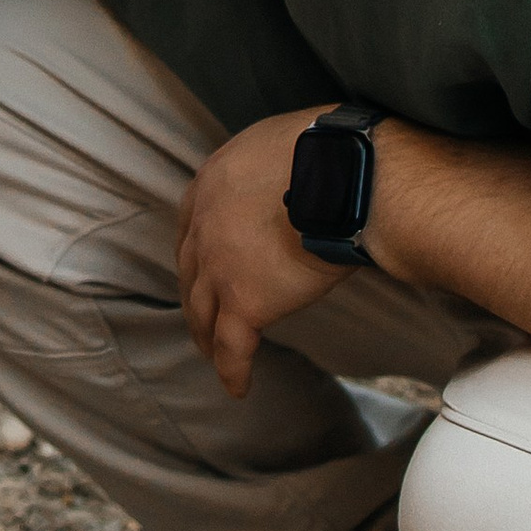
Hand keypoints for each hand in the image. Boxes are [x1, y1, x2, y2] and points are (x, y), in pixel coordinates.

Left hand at [175, 109, 351, 397]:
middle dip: (195, 297)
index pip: (192, 225)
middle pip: (191, 271)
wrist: (340, 174)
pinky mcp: (244, 302)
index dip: (197, 253)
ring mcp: (219, 267)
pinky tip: (237, 387)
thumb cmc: (328, 150)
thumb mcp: (282, 143)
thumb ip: (271, 167)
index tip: (202, 269)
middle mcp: (203, 225)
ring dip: (206, 335)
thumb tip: (295, 177)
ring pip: (202, 312)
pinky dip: (232, 369)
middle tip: (202, 317)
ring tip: (212, 354)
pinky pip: (231, 346)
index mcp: (211, 182)